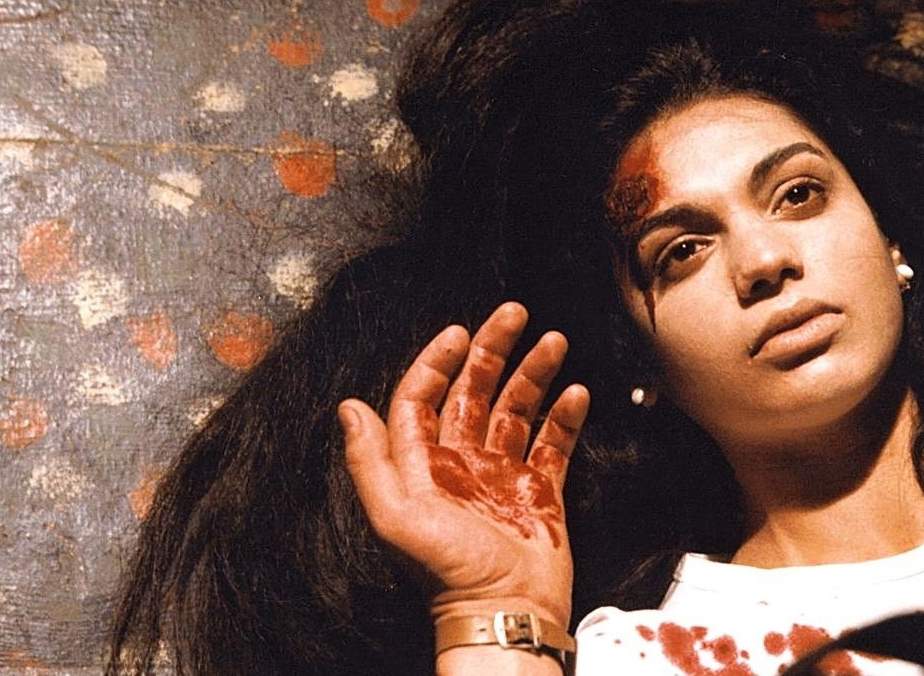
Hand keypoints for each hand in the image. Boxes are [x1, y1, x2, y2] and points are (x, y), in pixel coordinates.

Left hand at [339, 302, 589, 627]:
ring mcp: (503, 475)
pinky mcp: (540, 491)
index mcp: (424, 465)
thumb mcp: (395, 517)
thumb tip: (348, 407)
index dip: (438, 361)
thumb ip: (371, 461)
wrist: (504, 610)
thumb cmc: (446, 573)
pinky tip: (575, 392)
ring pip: (517, 408)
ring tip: (554, 342)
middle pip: (475, 391)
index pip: (424, 397)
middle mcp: (463, 463)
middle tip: (515, 313)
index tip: (459, 332)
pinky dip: (565, 415)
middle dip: (494, 349)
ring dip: (534, 372)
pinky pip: (552, 443)